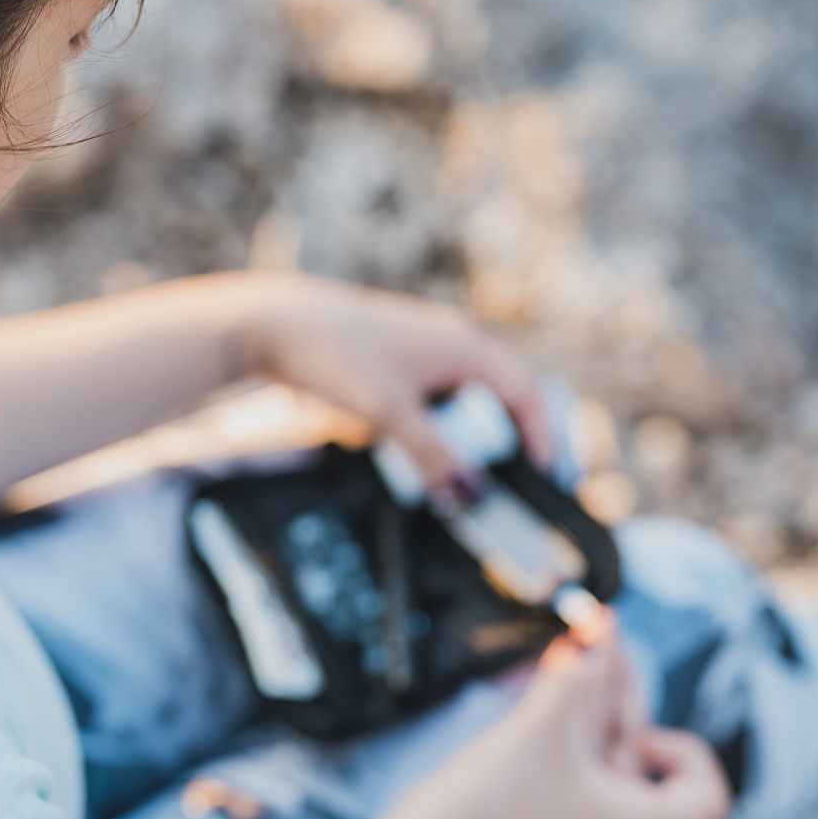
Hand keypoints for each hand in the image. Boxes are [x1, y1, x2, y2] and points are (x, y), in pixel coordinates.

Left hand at [232, 273, 555, 492]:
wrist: (272, 325)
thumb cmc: (335, 352)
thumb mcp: (389, 412)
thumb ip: (433, 455)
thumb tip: (469, 493)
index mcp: (465, 347)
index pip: (526, 393)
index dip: (542, 436)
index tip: (545, 477)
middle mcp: (451, 344)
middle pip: (500, 399)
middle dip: (508, 443)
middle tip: (508, 486)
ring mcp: (422, 352)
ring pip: (463, 403)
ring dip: (467, 440)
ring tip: (464, 478)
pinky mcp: (394, 365)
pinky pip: (431, 402)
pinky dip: (437, 431)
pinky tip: (420, 455)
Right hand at [403, 634, 730, 818]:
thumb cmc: (493, 801)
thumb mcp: (542, 727)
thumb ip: (576, 675)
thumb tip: (597, 626)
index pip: (707, 797)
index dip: (688, 754)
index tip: (640, 732)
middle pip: (643, 753)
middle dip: (620, 690)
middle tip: (601, 628)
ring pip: (604, 750)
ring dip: (594, 693)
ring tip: (585, 631)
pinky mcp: (547, 815)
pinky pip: (576, 761)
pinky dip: (571, 719)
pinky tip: (560, 669)